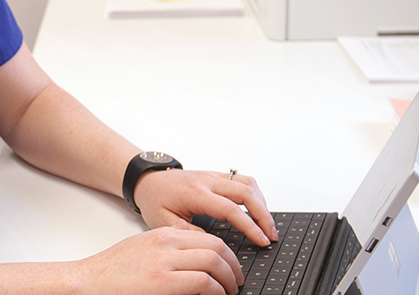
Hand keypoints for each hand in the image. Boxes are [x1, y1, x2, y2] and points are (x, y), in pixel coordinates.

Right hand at [76, 220, 243, 294]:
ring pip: (214, 263)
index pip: (208, 237)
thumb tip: (191, 240)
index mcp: (163, 235)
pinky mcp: (163, 283)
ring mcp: (166, 263)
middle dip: (233, 266)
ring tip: (229, 292)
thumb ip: (167, 243)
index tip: (231, 267)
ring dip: (228, 280)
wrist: (87, 282)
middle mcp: (167, 244)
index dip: (227, 254)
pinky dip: (216, 291)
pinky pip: (203, 282)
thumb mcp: (142, 246)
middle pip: (216, 247)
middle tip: (236, 281)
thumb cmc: (112, 271)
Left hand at [134, 169, 277, 246]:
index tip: (262, 240)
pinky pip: (242, 180)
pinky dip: (255, 194)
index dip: (250, 225)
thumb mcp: (163, 222)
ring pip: (248, 183)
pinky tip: (258, 208)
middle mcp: (207, 180)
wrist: (147, 180)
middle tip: (271, 235)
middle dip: (264, 215)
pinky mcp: (216, 175)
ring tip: (267, 224)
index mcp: (195, 193)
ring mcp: (213, 175)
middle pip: (246, 192)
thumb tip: (212, 244)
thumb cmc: (153, 199)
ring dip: (262, 203)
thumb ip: (188, 232)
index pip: (230, 209)